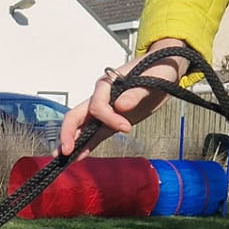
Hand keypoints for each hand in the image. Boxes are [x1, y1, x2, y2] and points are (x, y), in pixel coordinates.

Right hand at [59, 39, 189, 158]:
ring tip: (62, 158)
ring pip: (80, 127)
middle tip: (67, 150)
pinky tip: (77, 157)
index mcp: (107, 84)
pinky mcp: (110, 123)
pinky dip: (86, 146)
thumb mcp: (154, 79)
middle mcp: (100, 98)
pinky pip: (94, 135)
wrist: (165, 72)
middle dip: (68, 133)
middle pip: (76, 115)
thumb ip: (136, 93)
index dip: (108, 118)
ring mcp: (103, 111)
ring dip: (71, 142)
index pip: (97, 106)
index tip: (126, 128)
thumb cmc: (159, 70)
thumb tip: (121, 105)